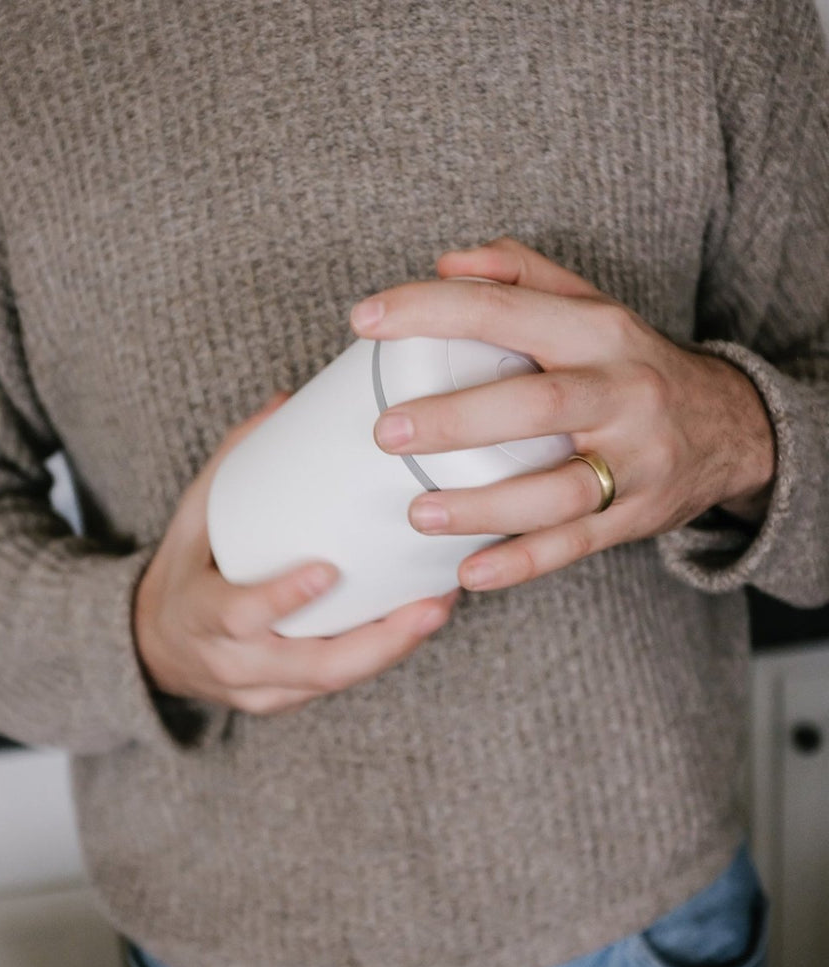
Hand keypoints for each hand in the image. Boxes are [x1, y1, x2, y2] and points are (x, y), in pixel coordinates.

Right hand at [134, 392, 459, 714]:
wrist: (154, 648)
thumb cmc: (183, 573)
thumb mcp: (190, 516)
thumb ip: (234, 461)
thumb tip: (285, 401)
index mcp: (198, 614)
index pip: (237, 614)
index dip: (281, 598)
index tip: (327, 571)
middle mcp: (230, 662)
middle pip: (310, 667)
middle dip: (377, 642)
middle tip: (430, 605)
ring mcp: (260, 689)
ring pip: (333, 681)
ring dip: (393, 648)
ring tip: (439, 606)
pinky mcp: (283, 700)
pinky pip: (337, 684)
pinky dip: (380, 655)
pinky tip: (418, 621)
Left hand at [349, 237, 775, 591]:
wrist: (731, 427)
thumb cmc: (630, 362)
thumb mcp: (589, 304)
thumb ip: (520, 273)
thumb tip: (445, 264)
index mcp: (598, 331)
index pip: (504, 309)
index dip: (430, 311)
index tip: (365, 320)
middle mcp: (622, 392)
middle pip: (535, 405)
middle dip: (456, 419)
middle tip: (385, 433)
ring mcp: (634, 461)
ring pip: (557, 490)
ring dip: (483, 505)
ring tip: (418, 512)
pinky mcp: (635, 516)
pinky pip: (574, 545)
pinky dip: (521, 562)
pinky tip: (469, 573)